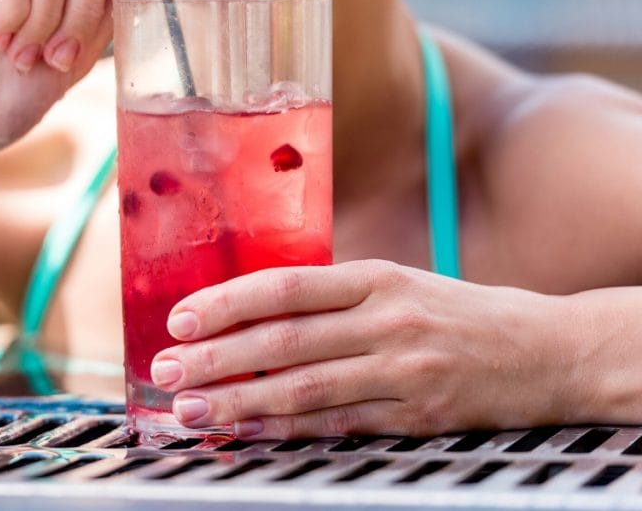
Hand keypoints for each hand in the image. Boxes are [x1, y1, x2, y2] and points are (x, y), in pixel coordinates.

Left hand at [150, 260, 580, 437]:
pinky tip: (245, 431)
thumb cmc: (454, 312)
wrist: (543, 348)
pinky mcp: (415, 416)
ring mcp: (401, 371)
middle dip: (216, 356)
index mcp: (375, 277)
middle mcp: (385, 320)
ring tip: (190, 406)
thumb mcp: (396, 283)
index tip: (179, 318)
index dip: (226, 302)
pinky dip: (284, 430)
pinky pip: (336, 424)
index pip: (284, 286)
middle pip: (283, 340)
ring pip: (302, 387)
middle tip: (165, 368)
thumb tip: (249, 310)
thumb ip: (332, 296)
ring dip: (238, 400)